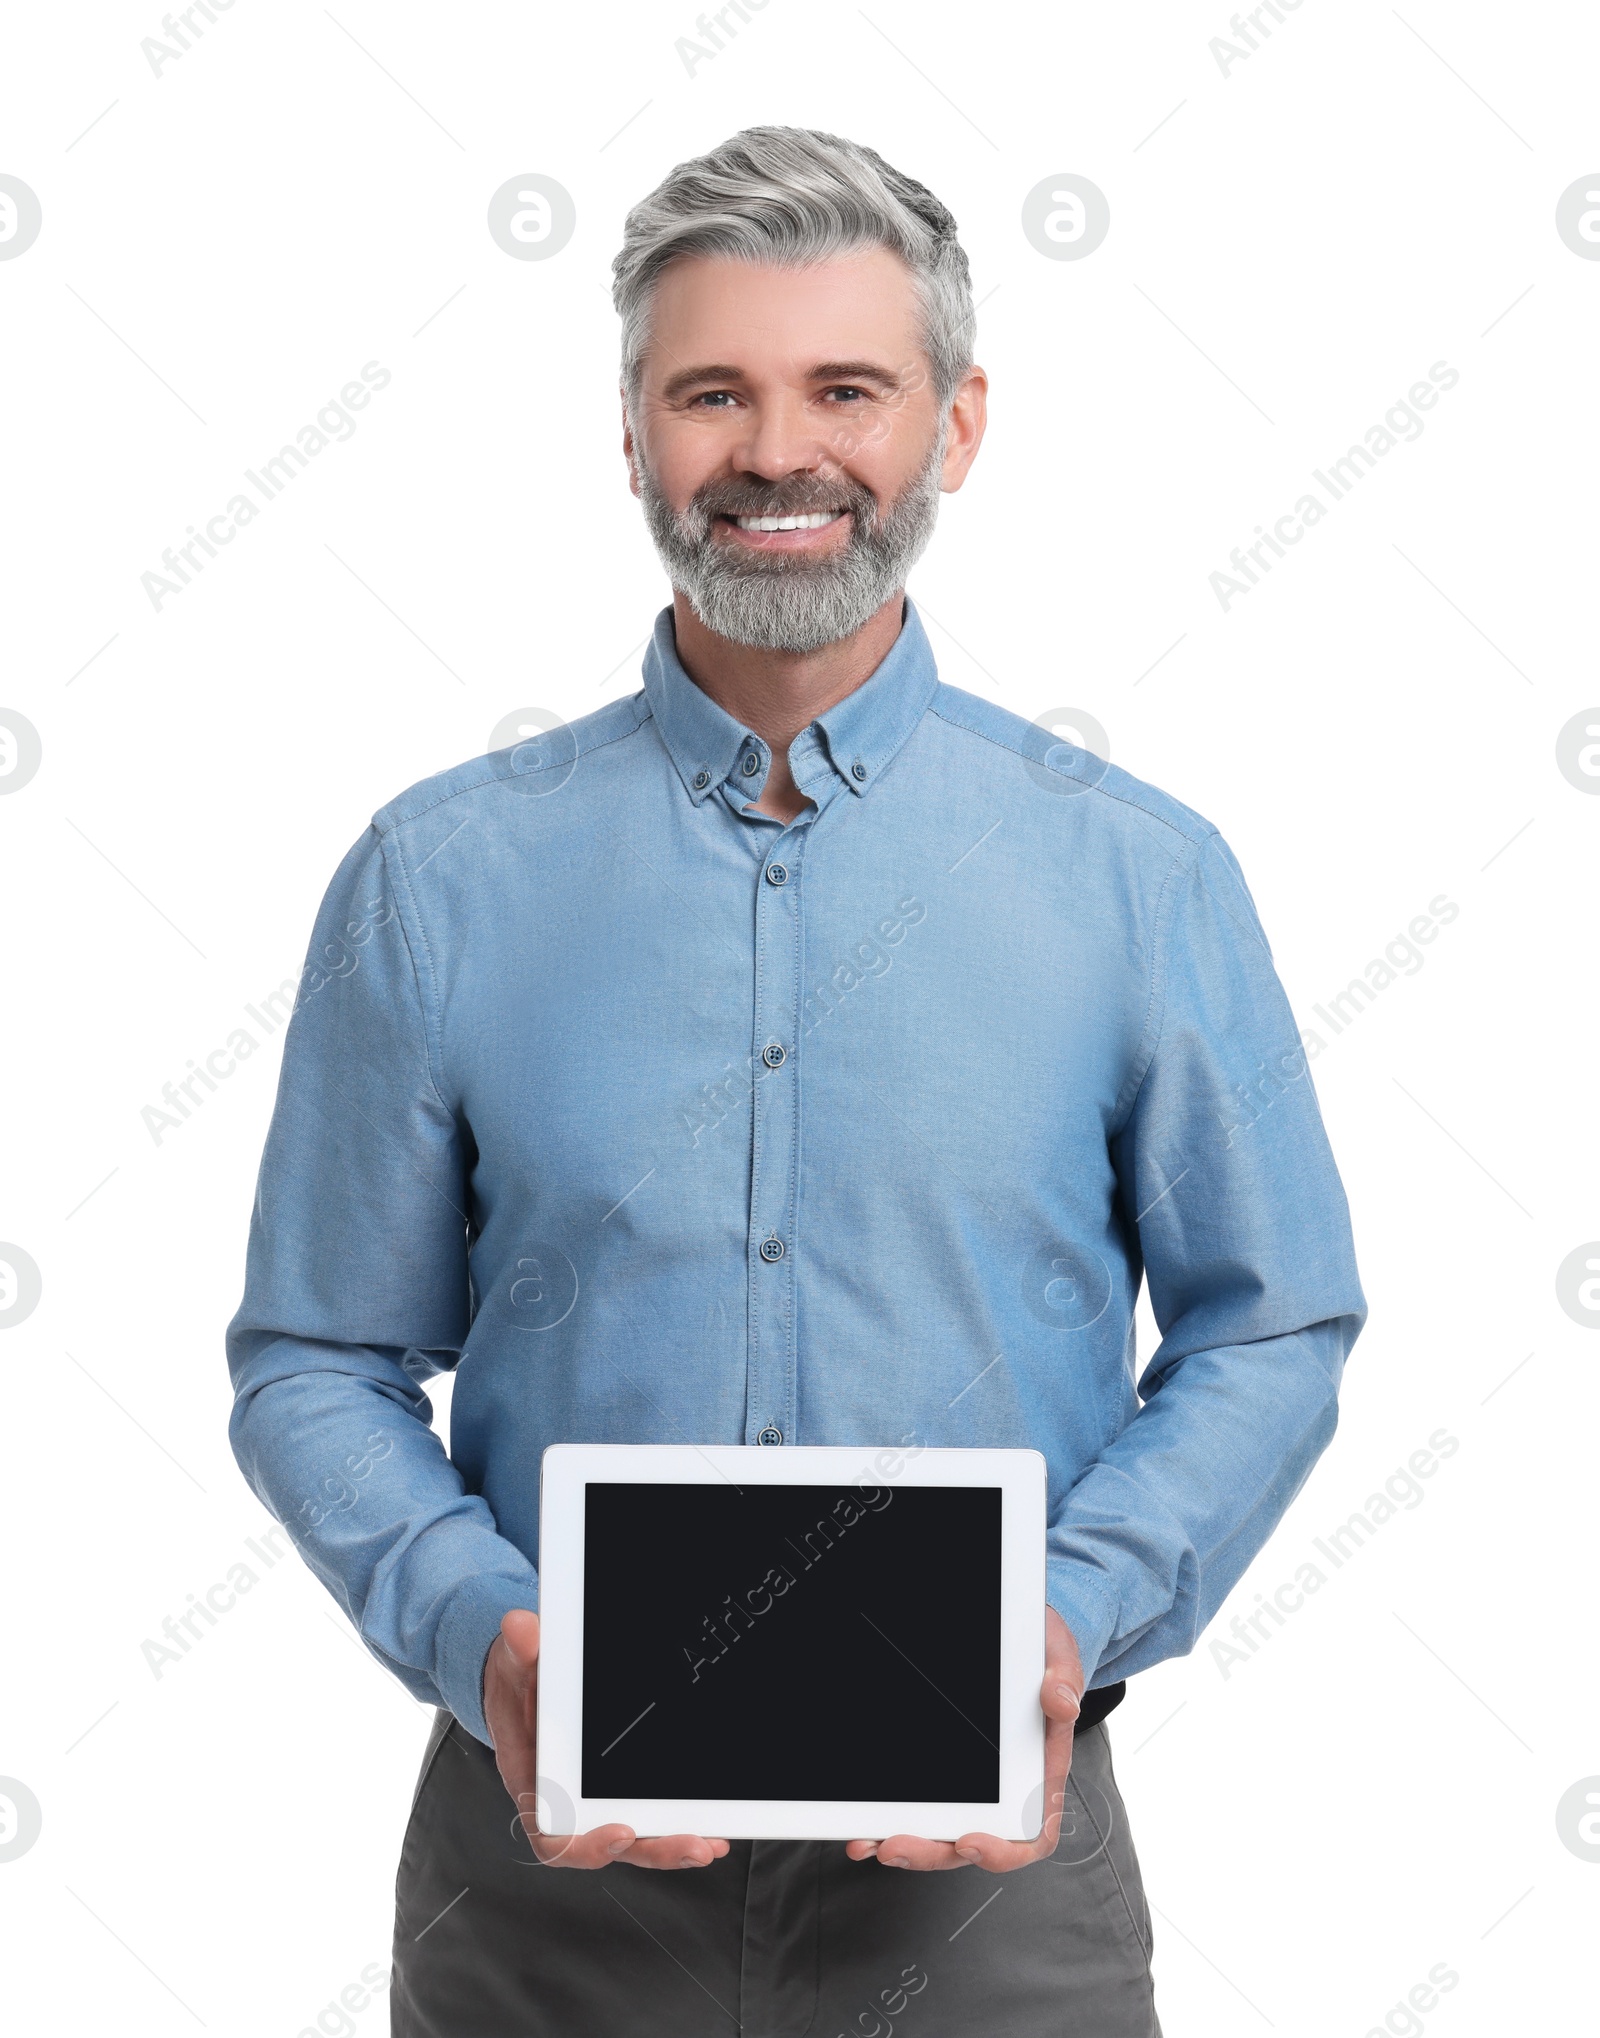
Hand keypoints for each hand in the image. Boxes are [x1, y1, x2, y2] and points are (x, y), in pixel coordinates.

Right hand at [483, 1609, 730, 1869]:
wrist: (526, 1680)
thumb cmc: (519, 1683)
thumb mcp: (514, 1662)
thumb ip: (519, 1650)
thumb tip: (521, 1627)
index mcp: (534, 1785)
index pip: (554, 1837)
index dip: (586, 1845)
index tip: (620, 1832)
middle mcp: (567, 1802)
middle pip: (609, 1844)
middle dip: (652, 1848)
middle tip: (692, 1843)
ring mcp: (595, 1799)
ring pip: (634, 1837)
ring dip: (671, 1843)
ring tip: (710, 1841)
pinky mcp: (618, 1788)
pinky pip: (647, 1813)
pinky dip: (677, 1821)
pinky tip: (711, 1824)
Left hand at [843, 1606, 1083, 1873]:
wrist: (1019, 1640)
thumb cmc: (1042, 1657)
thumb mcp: (1058, 1655)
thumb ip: (1064, 1678)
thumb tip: (1061, 1702)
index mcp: (1041, 1774)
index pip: (1032, 1833)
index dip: (1003, 1851)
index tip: (970, 1841)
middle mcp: (1004, 1790)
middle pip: (972, 1844)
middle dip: (932, 1852)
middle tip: (895, 1845)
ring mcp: (971, 1785)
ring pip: (940, 1833)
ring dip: (906, 1844)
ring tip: (868, 1842)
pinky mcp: (941, 1773)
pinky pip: (918, 1806)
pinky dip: (889, 1820)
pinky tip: (862, 1825)